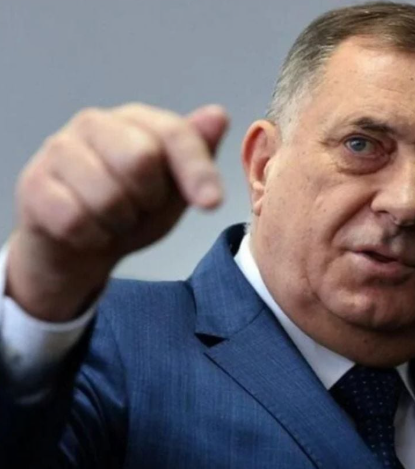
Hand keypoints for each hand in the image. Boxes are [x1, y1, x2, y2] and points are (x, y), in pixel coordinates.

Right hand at [6, 103, 228, 320]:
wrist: (81, 244)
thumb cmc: (134, 209)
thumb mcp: (176, 188)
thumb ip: (197, 155)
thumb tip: (218, 116)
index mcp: (137, 120)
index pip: (175, 134)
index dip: (197, 171)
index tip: (212, 204)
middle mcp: (95, 123)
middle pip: (141, 160)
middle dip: (149, 200)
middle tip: (140, 207)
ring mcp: (59, 149)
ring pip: (107, 197)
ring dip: (119, 223)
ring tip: (113, 219)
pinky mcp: (33, 183)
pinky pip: (75, 221)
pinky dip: (92, 237)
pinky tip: (88, 231)